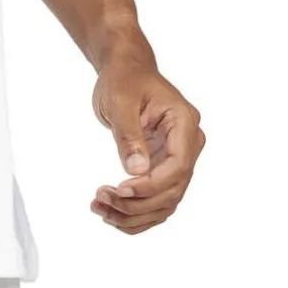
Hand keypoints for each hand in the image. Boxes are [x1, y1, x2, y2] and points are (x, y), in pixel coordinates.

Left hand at [90, 64, 204, 234]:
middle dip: (137, 204)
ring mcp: (178, 158)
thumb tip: (137, 171)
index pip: (178, 167)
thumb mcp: (121, 103)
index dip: (150, 186)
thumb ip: (129, 137)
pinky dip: (134, 214)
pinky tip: (109, 213)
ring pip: (165, 203)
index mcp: (184, 123)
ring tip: (99, 207)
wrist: (126, 72)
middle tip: (101, 199)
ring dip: (133, 215)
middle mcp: (189, 144)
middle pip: (173, 190)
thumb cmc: (124, 80)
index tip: (119, 189)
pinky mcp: (164, 169)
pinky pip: (156, 202)